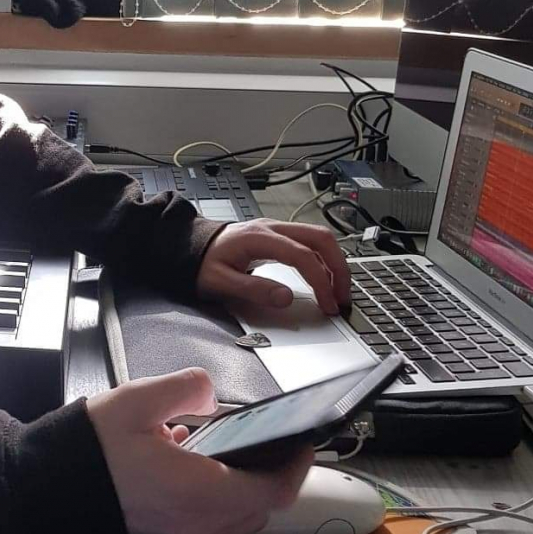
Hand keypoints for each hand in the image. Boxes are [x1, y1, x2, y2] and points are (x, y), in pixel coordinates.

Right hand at [86, 367, 313, 533]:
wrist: (47, 488)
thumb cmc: (91, 449)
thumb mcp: (137, 400)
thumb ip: (183, 388)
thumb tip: (208, 392)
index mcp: (201, 491)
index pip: (273, 490)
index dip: (295, 467)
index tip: (304, 444)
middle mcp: (197, 524)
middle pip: (257, 509)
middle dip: (271, 478)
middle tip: (273, 445)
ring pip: (232, 519)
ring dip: (242, 489)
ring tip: (230, 450)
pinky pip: (206, 524)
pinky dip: (214, 499)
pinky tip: (191, 465)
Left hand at [197, 218, 351, 315]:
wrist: (189, 245)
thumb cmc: (202, 262)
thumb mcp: (221, 282)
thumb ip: (253, 289)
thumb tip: (286, 298)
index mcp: (258, 237)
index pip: (303, 255)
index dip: (321, 281)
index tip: (328, 305)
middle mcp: (271, 228)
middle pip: (320, 238)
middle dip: (339, 268)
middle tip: (343, 297)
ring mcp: (275, 229)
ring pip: (318, 237)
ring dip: (334, 263)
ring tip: (338, 292)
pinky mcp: (276, 236)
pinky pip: (309, 243)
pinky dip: (323, 260)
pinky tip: (324, 279)